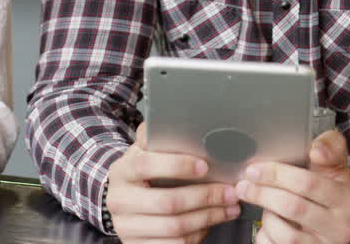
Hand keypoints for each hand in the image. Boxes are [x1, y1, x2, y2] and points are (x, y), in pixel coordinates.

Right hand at [106, 123, 240, 243]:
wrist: (122, 201)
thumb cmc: (142, 173)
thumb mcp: (144, 153)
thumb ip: (157, 138)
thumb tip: (181, 117)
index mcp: (122, 171)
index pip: (146, 165)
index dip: (177, 165)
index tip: (204, 165)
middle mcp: (119, 200)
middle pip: (167, 202)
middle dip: (205, 196)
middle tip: (230, 191)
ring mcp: (126, 227)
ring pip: (175, 227)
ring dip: (208, 217)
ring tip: (230, 207)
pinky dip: (198, 234)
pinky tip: (212, 222)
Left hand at [235, 131, 349, 243]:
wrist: (342, 219)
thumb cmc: (333, 187)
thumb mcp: (336, 164)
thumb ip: (330, 147)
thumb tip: (317, 150)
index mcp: (347, 200)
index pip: (308, 184)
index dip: (277, 175)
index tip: (254, 169)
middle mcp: (340, 227)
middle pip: (293, 208)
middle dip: (262, 194)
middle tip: (244, 186)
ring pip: (285, 234)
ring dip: (266, 217)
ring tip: (263, 205)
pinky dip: (265, 235)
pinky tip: (267, 224)